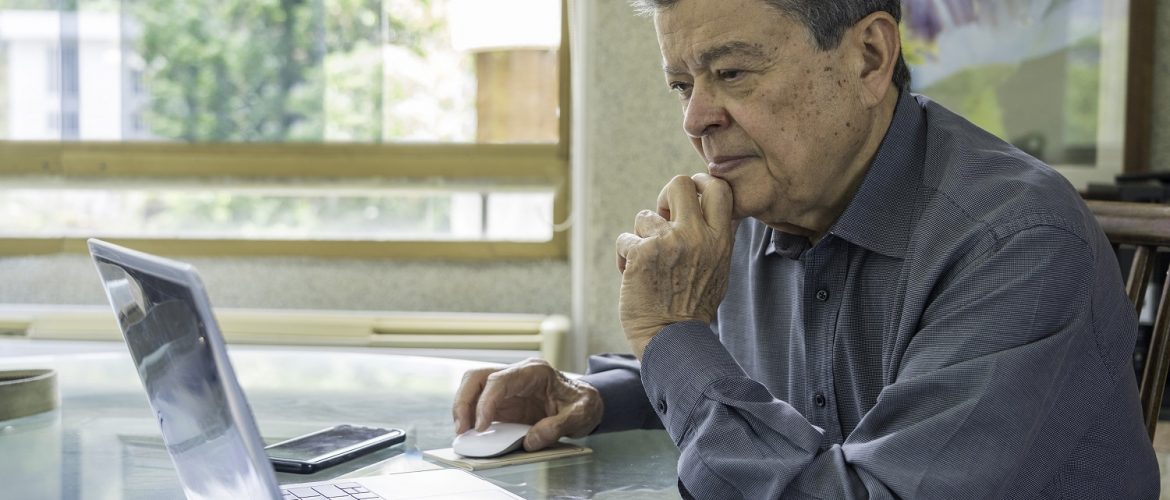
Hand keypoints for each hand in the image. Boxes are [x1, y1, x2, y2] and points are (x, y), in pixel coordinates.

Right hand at [451, 358, 602, 450]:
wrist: (586, 403)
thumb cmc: (583, 403)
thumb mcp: (579, 415)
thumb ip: (557, 427)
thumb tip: (530, 440)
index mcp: (534, 371)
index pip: (499, 380)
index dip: (485, 402)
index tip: (481, 426)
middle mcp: (516, 375)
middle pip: (478, 377)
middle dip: (464, 401)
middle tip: (462, 428)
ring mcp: (508, 388)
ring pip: (473, 388)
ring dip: (463, 408)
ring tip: (463, 432)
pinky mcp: (505, 402)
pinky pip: (480, 405)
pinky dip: (471, 417)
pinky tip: (472, 432)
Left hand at [615, 173, 733, 357]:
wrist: (672, 340)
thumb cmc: (693, 308)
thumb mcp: (720, 271)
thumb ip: (719, 240)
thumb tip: (723, 212)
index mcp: (720, 239)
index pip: (718, 187)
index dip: (700, 184)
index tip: (690, 198)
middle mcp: (697, 236)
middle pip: (679, 183)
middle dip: (666, 196)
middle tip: (663, 218)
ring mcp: (669, 242)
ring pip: (645, 215)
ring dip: (642, 238)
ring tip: (648, 264)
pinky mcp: (642, 253)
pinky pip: (625, 239)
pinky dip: (625, 257)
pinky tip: (633, 276)